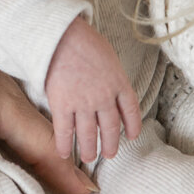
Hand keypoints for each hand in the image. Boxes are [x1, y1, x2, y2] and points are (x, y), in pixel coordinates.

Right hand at [43, 16, 141, 161]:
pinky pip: (65, 131)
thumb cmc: (82, 38)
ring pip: (89, 135)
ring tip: (88, 157)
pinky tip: (64, 153)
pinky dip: (64, 144)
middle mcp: (104, 98)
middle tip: (109, 154)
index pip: (131, 111)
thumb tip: (107, 81)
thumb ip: (110, 72)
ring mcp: (83, 103)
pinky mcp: (62, 105)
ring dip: (89, 149)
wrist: (60, 35)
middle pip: (111, 128)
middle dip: (111, 144)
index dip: (132, 126)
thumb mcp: (107, 54)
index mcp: (119, 83)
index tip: (131, 136)